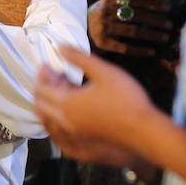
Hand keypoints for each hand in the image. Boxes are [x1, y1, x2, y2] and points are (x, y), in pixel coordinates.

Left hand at [34, 46, 157, 163]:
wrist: (144, 130)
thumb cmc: (126, 98)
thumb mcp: (103, 71)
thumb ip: (78, 58)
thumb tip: (60, 47)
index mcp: (67, 104)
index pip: (42, 89)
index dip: (42, 75)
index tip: (46, 64)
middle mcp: (65, 120)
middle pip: (41, 105)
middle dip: (43, 87)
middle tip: (54, 73)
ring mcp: (74, 131)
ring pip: (50, 117)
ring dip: (50, 101)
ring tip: (65, 84)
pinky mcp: (84, 137)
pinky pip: (61, 125)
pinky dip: (59, 112)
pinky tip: (76, 100)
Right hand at [88, 0, 172, 56]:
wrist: (75, 32)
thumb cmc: (99, 18)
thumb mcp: (112, 6)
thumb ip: (134, 3)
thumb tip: (159, 0)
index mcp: (109, 1)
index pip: (134, 0)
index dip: (152, 3)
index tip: (167, 7)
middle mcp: (106, 13)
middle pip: (136, 15)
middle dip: (155, 20)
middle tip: (169, 25)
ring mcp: (104, 28)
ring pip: (133, 31)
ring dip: (151, 34)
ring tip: (165, 37)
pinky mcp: (103, 43)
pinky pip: (125, 48)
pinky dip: (139, 50)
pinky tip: (151, 51)